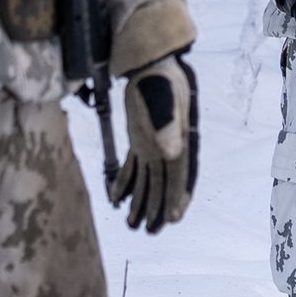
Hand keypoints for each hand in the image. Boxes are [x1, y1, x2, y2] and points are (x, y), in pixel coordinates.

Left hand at [106, 51, 199, 233]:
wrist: (149, 64)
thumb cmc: (159, 79)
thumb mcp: (164, 100)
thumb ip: (167, 126)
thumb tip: (170, 154)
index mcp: (178, 141)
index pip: (179, 176)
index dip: (176, 198)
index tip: (172, 219)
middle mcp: (168, 148)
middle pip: (163, 185)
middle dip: (156, 209)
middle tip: (150, 232)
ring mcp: (152, 146)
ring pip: (147, 181)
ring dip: (140, 202)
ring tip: (132, 225)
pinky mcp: (138, 141)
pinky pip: (132, 169)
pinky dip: (125, 185)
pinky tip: (116, 200)